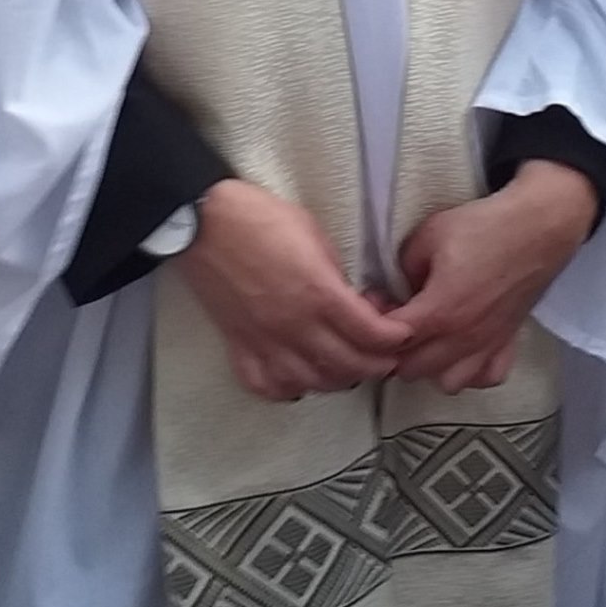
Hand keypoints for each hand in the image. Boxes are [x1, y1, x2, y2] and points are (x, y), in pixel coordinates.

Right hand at [181, 179, 411, 401]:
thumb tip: (352, 301)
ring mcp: (265, 341)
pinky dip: (290, 388)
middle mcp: (294, 325)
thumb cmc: (258, 218)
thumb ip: (336, 275)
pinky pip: (269, 387)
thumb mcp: (314, 235)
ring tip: (348, 366)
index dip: (395, 339)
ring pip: (313, 383)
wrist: (204, 222)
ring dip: (338, 379)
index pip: (371, 335)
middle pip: (349, 366)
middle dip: (376, 364)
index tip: (401, 334)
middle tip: (385, 355)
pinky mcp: (239, 346)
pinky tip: (300, 376)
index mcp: (318, 293)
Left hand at [388, 163, 592, 392]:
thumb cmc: (483, 227)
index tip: (378, 302)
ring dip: (430, 367)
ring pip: (447, 383)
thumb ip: (403, 267)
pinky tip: (463, 351)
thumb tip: (397, 288)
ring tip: (426, 340)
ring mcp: (488, 345)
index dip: (374, 324)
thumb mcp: (427, 236)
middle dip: (396, 350)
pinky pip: (486, 378)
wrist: (538, 229)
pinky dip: (471, 372)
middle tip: (396, 319)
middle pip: (413, 370)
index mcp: (439, 312)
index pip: (391, 340)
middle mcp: (463, 338)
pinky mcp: (509, 343)